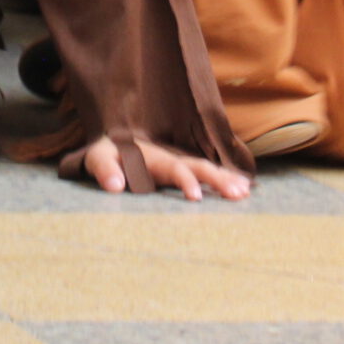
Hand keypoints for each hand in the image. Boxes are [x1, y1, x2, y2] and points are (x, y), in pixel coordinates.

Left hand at [78, 134, 252, 199]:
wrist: (112, 144)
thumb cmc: (106, 154)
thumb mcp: (98, 158)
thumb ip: (104, 170)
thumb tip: (115, 186)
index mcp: (154, 157)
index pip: (175, 168)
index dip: (186, 181)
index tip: (196, 198)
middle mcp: (171, 159)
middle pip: (199, 166)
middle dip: (218, 179)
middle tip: (238, 194)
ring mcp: (178, 165)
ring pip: (206, 169)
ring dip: (225, 179)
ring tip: (245, 193)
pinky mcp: (181, 173)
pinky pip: (205, 175)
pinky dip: (224, 179)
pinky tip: (243, 189)